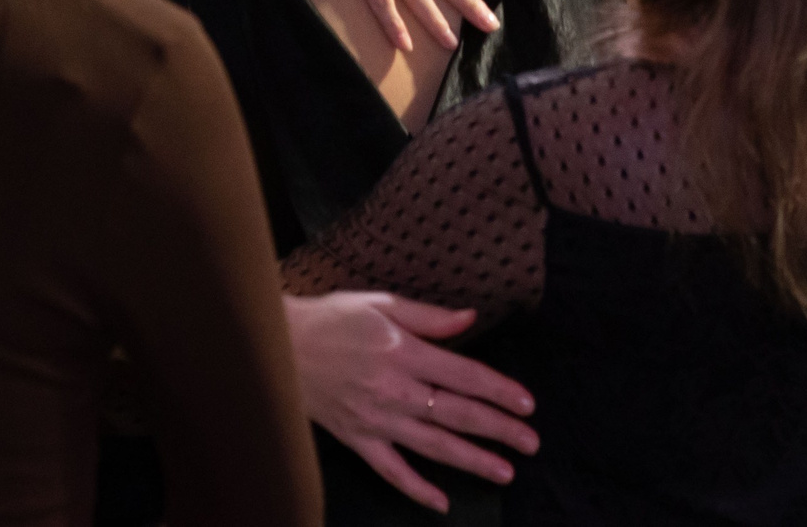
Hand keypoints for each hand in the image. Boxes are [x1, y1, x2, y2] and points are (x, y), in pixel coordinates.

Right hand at [283, 291, 537, 511]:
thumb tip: (471, 319)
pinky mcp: (356, 440)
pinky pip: (391, 471)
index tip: (527, 405)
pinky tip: (442, 502)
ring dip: (472, 460)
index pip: (464, 375)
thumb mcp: (381, 304)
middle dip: (499, 429)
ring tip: (505, 471)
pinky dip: (416, 489)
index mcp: (404, 353)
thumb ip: (429, 317)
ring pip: (433, 447)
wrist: (276, 347)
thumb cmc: (332, 319)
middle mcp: (395, 391)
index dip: (499, 391)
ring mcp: (375, 420)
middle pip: (457, 415)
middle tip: (531, 442)